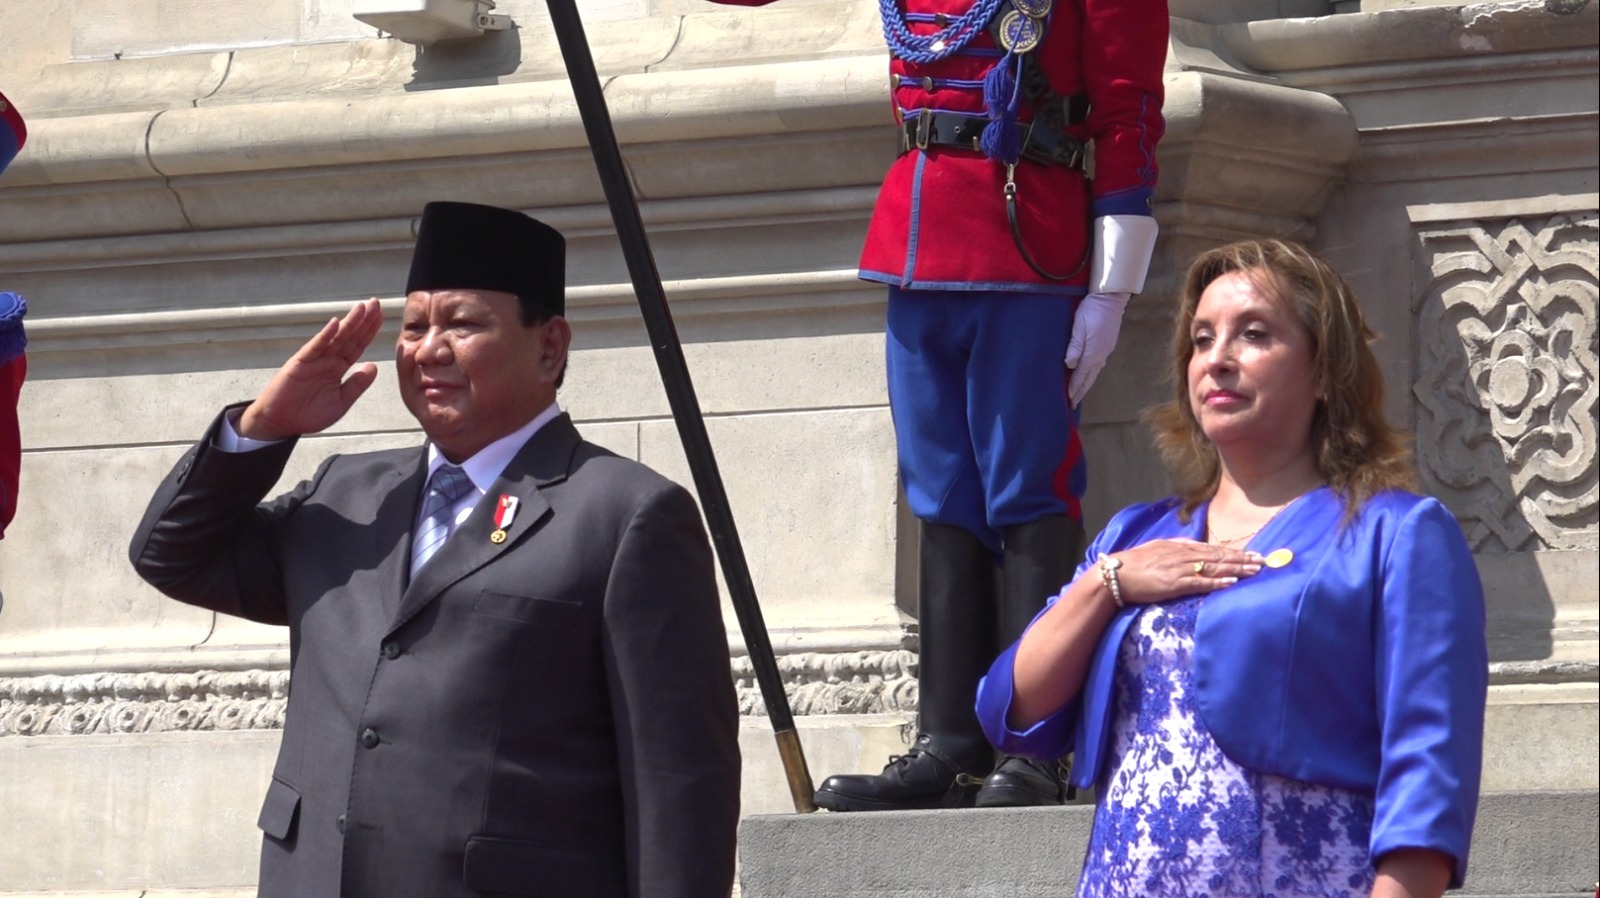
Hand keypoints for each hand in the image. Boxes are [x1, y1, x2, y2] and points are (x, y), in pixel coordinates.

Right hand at [239, 299, 382, 440]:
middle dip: (363, 320)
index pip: (357, 346)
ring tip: (361, 307)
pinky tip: (335, 323)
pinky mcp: (300, 363)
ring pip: (335, 338)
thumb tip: (374, 366)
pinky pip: (315, 348)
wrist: (281, 423)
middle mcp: (328, 360)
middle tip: (376, 302)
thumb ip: (357, 384)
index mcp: (338, 368)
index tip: (381, 316)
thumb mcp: (341, 401)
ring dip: (348, 322)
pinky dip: (324, 336)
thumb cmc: (309, 413)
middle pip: (349, 337)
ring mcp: (314, 360)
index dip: (369, 331)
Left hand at [1065, 292, 1128, 406]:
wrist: (1111, 298)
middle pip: (1090, 377)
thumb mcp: (1079, 326)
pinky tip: (1088, 374)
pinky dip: (1092, 373)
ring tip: (1079, 393)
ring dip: (1087, 383)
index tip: (1068, 399)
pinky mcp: (1107, 344)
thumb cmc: (1092, 309)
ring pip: (1095, 371)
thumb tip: (1070, 365)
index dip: (1074, 387)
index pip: (1081, 374)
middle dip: (1081, 391)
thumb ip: (1075, 346)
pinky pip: (1098, 364)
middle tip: (1073, 403)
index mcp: (1093, 352)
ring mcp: (1106, 349)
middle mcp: (1102, 354)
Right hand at [1108, 538, 1263, 605]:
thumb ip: (1177, 549)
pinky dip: (1218, 583)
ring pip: (1215, 568)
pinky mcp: (1174, 584)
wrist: (1115, 574)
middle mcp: (1183, 555)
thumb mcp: (1157, 549)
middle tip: (1264, 561)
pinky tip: (1232, 583)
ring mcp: (1180, 569)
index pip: (1213, 549)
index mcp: (1179, 547)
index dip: (1235, 552)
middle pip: (1219, 556)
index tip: (1252, 554)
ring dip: (1237, 569)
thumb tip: (1194, 548)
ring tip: (1256, 570)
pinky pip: (1201, 583)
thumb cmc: (1134, 563)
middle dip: (1243, 559)